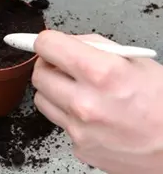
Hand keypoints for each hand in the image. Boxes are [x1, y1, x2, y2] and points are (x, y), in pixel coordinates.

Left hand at [32, 31, 162, 173]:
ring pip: (42, 98)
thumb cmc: (162, 102)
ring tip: (75, 89)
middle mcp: (85, 102)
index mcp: (101, 73)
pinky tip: (89, 113)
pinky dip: (67, 113)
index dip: (46, 41)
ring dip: (53, 89)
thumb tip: (65, 43)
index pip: (47, 46)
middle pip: (39, 74)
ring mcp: (80, 128)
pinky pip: (59, 121)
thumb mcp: (134, 60)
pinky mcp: (79, 147)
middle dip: (48, 65)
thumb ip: (94, 46)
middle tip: (61, 66)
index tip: (47, 44)